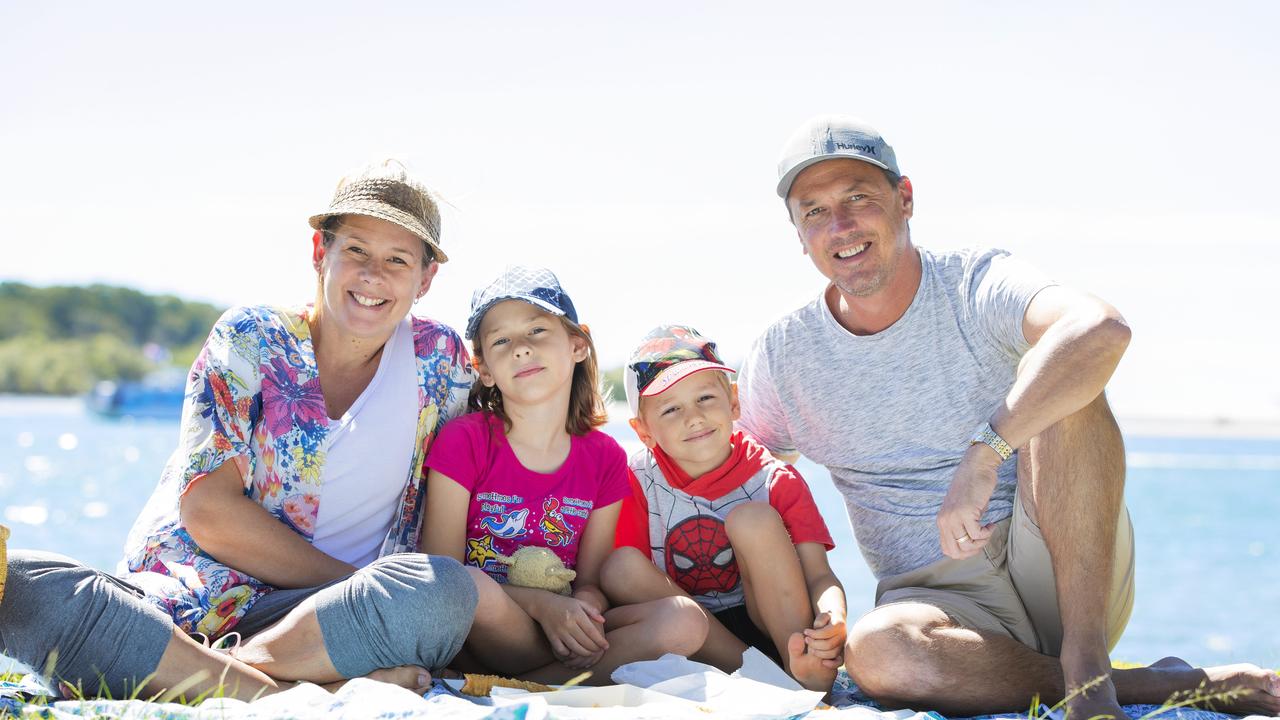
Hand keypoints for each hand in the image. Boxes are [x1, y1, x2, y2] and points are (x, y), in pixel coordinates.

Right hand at [535, 593, 608, 666]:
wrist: (543, 604)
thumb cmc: (565, 604)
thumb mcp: (579, 603)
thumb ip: (592, 611)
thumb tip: (603, 621)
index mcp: (577, 614)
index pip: (592, 632)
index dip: (600, 641)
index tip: (606, 646)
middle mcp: (568, 623)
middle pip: (585, 642)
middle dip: (595, 649)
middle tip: (599, 650)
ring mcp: (559, 631)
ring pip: (575, 648)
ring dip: (585, 653)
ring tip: (590, 652)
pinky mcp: (552, 637)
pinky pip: (562, 650)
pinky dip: (569, 654)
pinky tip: (574, 652)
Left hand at [803, 610, 846, 668]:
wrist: (835, 622)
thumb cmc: (825, 619)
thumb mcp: (823, 616)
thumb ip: (820, 620)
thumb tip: (818, 628)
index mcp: (839, 625)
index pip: (825, 633)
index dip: (813, 634)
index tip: (805, 631)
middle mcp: (843, 636)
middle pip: (828, 644)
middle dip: (814, 643)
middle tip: (806, 640)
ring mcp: (843, 645)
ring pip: (832, 653)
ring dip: (819, 653)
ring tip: (811, 648)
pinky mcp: (842, 652)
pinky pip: (840, 661)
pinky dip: (832, 664)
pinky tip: (823, 662)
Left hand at [936, 444, 1000, 558]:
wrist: (977, 467)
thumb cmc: (973, 489)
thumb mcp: (962, 512)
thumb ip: (961, 527)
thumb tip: (969, 546)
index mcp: (942, 521)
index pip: (948, 550)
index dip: (965, 552)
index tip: (976, 542)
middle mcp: (944, 521)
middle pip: (956, 552)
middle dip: (974, 551)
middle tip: (984, 539)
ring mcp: (954, 517)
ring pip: (967, 545)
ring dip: (982, 542)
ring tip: (988, 530)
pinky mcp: (966, 512)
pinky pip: (977, 534)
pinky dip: (988, 532)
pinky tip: (991, 523)